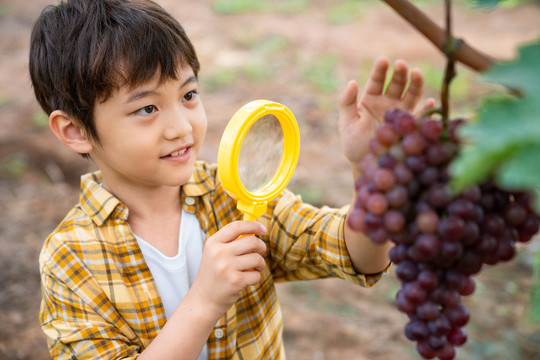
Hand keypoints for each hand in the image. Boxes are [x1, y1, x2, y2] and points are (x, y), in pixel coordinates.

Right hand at [189, 221, 266, 316]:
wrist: (203, 301)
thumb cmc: (214, 275)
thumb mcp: (214, 254)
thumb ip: (231, 242)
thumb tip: (255, 231)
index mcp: (213, 243)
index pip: (237, 226)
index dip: (253, 225)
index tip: (263, 229)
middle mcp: (219, 253)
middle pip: (252, 241)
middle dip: (261, 247)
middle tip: (259, 254)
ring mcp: (227, 267)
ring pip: (257, 258)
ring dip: (260, 265)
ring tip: (252, 269)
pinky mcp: (235, 281)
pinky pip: (256, 275)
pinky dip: (255, 278)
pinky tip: (246, 282)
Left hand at [338, 57, 434, 172]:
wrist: (366, 165)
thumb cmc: (353, 144)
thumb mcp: (346, 123)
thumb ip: (346, 103)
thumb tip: (352, 81)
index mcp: (371, 100)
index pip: (376, 81)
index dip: (380, 70)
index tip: (383, 60)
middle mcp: (387, 103)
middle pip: (395, 84)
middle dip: (399, 74)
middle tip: (401, 65)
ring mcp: (400, 114)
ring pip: (410, 94)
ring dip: (414, 84)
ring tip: (417, 73)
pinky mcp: (409, 127)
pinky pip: (420, 116)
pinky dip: (426, 109)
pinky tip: (429, 102)